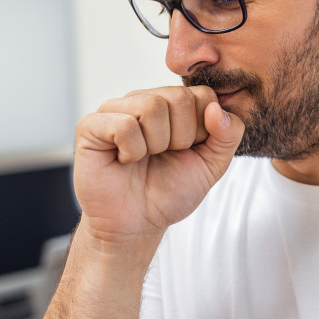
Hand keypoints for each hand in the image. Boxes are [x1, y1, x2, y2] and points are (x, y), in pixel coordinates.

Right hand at [73, 86, 244, 245]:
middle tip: (164, 156)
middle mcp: (144, 98)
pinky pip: (124, 124)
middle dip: (181, 138)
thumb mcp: (212, 163)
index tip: (187, 150)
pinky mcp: (90, 125)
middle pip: (179, 97)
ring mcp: (115, 109)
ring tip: (144, 158)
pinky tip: (124, 160)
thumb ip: (228, 134)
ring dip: (156, 144)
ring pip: (152, 106)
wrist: (137, 224)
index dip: (202, 130)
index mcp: (172, 103)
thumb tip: (217, 108)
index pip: (203, 95)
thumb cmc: (172, 191)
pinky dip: (132, 150)